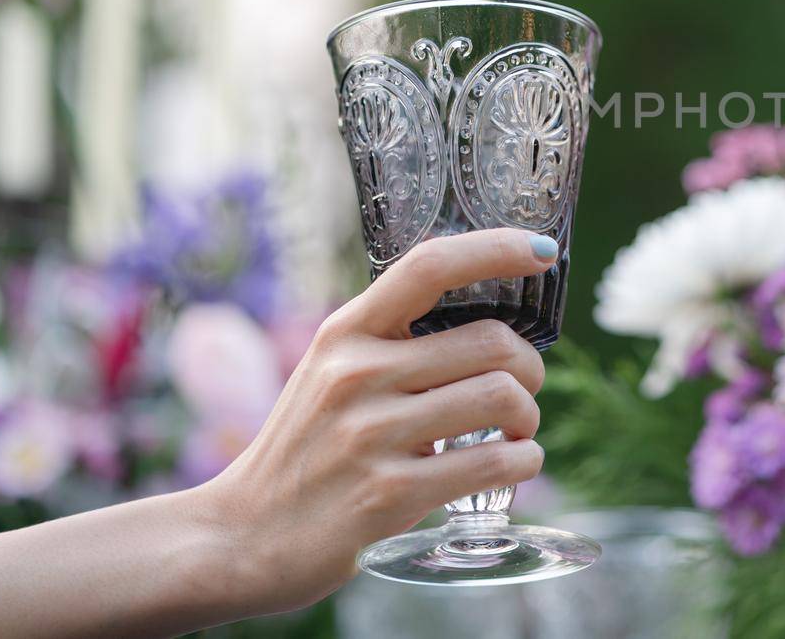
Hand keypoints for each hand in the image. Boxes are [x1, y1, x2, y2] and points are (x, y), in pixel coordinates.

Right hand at [191, 228, 555, 617]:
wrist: (241, 537)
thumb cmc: (304, 450)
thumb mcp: (330, 374)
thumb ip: (391, 343)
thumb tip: (490, 327)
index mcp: (345, 332)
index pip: (429, 266)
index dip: (495, 249)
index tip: (543, 250)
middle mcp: (356, 373)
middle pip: (491, 342)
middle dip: (530, 368)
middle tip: (524, 392)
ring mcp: (371, 434)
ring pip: (501, 398)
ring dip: (530, 418)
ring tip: (518, 433)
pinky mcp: (389, 495)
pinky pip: (492, 464)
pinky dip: (523, 463)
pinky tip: (515, 465)